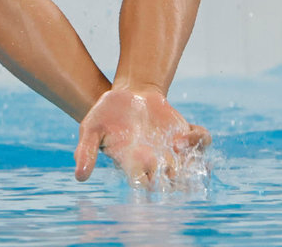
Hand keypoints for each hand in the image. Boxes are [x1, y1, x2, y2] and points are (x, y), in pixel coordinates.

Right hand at [74, 87, 209, 186]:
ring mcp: (173, 149)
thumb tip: (79, 177)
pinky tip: (184, 133)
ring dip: (195, 163)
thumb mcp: (90, 129)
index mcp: (134, 166)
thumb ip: (85, 152)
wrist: (127, 93)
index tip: (148, 172)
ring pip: (194, 166)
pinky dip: (198, 140)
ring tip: (177, 144)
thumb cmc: (105, 114)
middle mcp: (157, 162)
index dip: (151, 187)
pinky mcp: (184, 133)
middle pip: (175, 184)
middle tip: (172, 166)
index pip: (146, 188)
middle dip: (179, 182)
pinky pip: (202, 142)